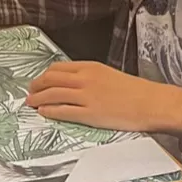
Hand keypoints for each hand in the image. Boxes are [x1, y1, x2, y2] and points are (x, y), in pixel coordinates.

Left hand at [25, 61, 181, 134]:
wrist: (151, 103)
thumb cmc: (134, 91)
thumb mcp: (109, 75)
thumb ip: (89, 77)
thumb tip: (72, 83)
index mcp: (90, 68)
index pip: (57, 68)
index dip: (44, 75)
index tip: (39, 81)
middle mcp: (85, 79)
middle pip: (50, 80)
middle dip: (36, 86)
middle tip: (30, 92)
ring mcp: (86, 97)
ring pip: (52, 94)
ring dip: (38, 99)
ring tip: (31, 103)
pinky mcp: (89, 114)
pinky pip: (62, 111)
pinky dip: (49, 111)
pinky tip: (43, 112)